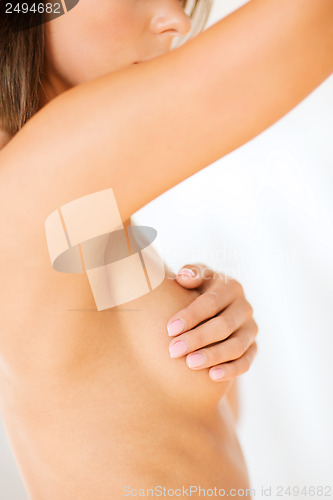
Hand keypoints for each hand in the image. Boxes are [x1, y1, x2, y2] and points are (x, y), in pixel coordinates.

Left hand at [166, 263, 257, 381]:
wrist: (211, 310)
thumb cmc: (196, 290)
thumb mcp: (194, 277)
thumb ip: (190, 273)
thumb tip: (184, 277)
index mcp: (230, 287)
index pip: (212, 302)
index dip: (191, 315)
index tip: (170, 329)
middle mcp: (244, 307)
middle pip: (223, 325)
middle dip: (197, 338)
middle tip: (174, 350)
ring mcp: (251, 329)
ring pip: (236, 346)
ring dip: (213, 356)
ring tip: (189, 364)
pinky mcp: (253, 348)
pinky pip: (246, 362)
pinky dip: (231, 370)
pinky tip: (212, 376)